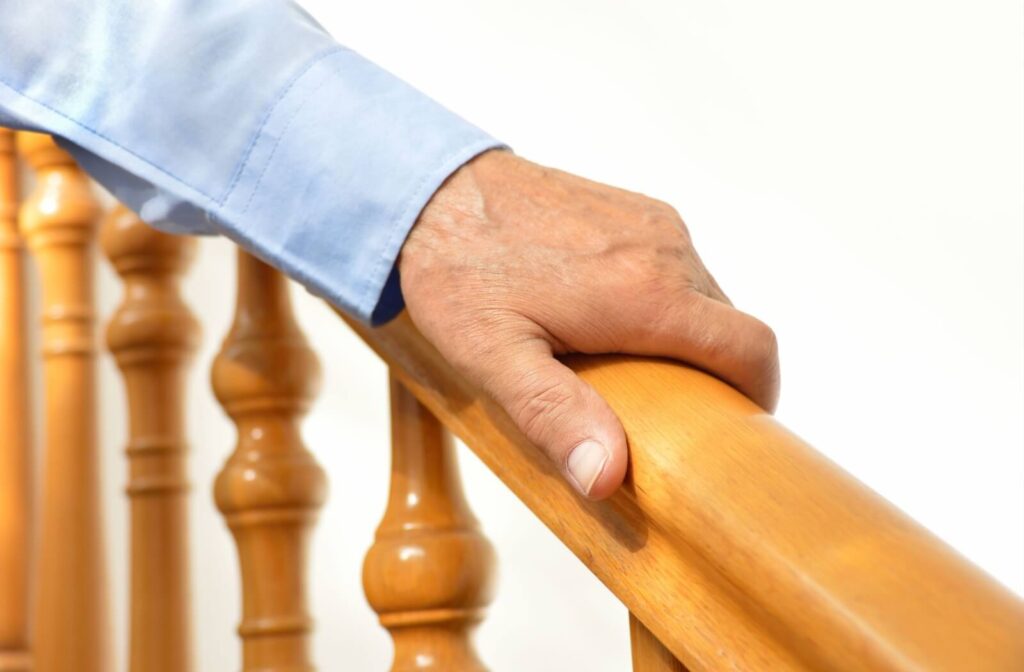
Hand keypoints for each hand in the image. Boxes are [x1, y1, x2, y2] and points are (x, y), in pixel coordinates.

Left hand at [399, 150, 778, 499]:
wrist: (434, 189)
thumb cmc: (458, 271)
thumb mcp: (493, 357)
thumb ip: (554, 415)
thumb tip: (606, 476)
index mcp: (644, 294)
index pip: (750, 349)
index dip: (759, 395)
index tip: (736, 426)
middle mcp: (664, 250)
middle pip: (729, 326)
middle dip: (713, 375)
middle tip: (666, 414)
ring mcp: (652, 223)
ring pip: (704, 296)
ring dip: (687, 338)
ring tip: (631, 372)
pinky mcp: (635, 210)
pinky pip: (677, 266)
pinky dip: (666, 303)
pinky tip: (611, 322)